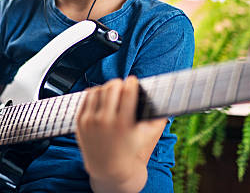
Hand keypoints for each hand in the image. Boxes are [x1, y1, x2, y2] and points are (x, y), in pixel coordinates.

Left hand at [75, 76, 165, 191]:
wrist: (109, 168)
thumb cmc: (131, 149)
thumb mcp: (148, 136)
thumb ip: (159, 119)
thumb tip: (169, 102)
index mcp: (123, 123)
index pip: (127, 91)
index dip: (131, 82)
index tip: (133, 80)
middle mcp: (105, 121)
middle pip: (112, 87)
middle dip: (119, 83)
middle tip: (122, 85)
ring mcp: (91, 121)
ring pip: (98, 90)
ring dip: (106, 88)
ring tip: (112, 90)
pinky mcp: (80, 122)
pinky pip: (87, 97)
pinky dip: (94, 94)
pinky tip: (101, 96)